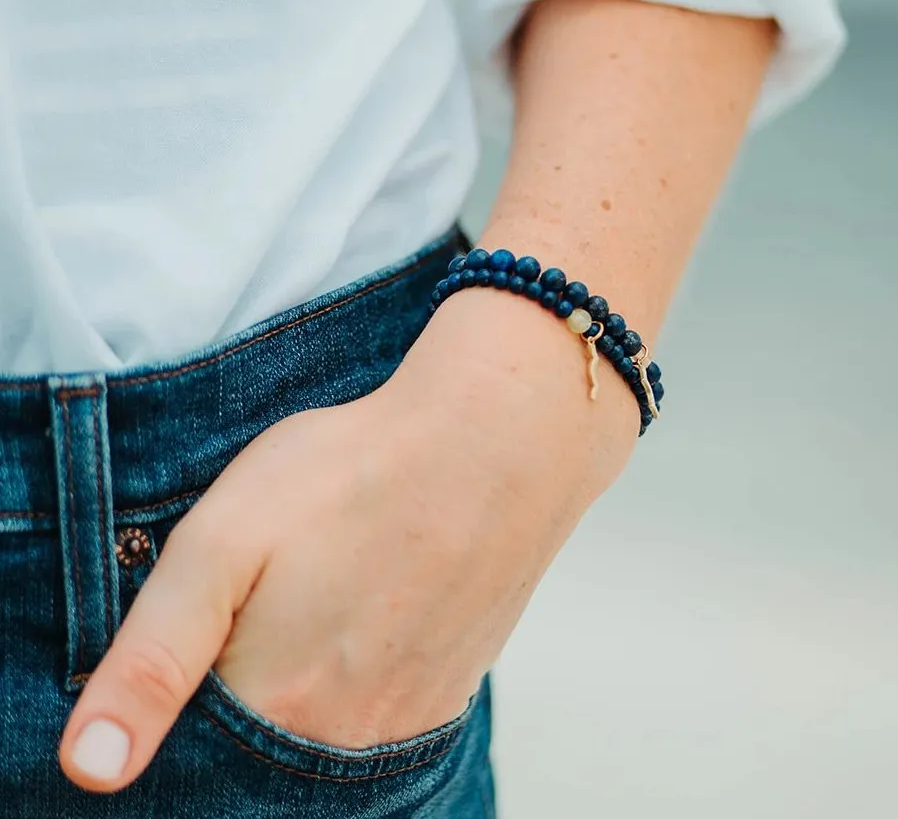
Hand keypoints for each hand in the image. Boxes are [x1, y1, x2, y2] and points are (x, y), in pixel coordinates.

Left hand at [59, 289, 637, 791]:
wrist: (496, 440)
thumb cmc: (356, 472)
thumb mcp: (223, 541)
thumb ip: (151, 658)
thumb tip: (90, 769)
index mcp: (275, 705)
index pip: (195, 758)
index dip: (182, 711)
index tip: (204, 653)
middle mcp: (345, 734)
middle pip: (265, 756)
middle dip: (248, 698)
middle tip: (266, 615)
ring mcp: (409, 717)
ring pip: (327, 741)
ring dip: (304, 697)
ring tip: (313, 614)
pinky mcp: (452, 687)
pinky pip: (387, 722)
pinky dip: (359, 689)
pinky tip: (366, 624)